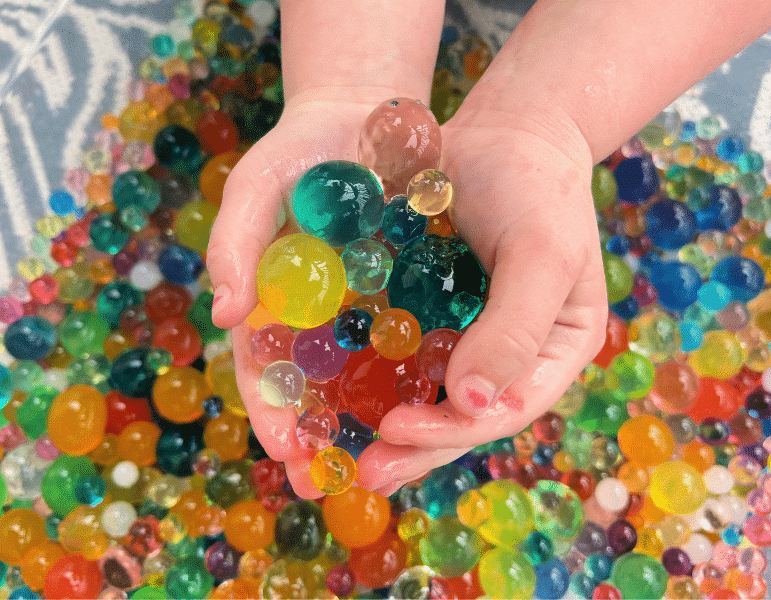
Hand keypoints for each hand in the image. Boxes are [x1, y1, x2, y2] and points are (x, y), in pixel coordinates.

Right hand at [206, 88, 412, 497]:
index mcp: (273, 298)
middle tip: (329, 485)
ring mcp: (363, 308)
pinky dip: (415, 377)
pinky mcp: (408, 294)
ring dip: (368, 423)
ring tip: (383, 466)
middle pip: (313, 388)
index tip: (285, 451)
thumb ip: (235, 241)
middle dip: (318, 438)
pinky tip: (433, 408)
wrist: (369, 114)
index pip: (264, 368)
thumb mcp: (259, 184)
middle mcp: (317, 314)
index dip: (270, 411)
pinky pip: (411, 342)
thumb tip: (224, 314)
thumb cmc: (302, 148)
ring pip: (364, 377)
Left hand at [354, 105, 608, 493]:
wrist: (508, 132)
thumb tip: (471, 403)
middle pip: (464, 413)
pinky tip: (338, 393)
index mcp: (555, 351)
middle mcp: (515, 354)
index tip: (397, 430)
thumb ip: (515, 328)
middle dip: (415, 444)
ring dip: (391, 424)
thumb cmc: (537, 189)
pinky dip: (377, 376)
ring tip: (345, 451)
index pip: (507, 407)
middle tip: (364, 470)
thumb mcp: (541, 253)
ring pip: (432, 392)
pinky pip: (407, 353)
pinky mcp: (438, 311)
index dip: (452, 428)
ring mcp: (474, 335)